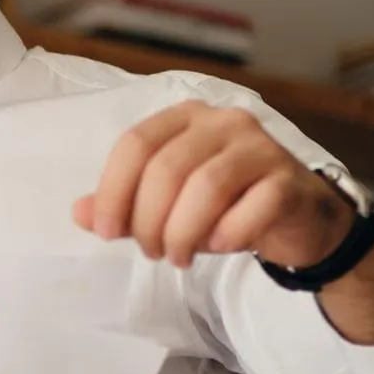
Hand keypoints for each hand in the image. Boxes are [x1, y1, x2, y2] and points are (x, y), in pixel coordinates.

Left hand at [73, 101, 352, 270]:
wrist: (295, 217)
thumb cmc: (223, 204)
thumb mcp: (166, 203)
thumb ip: (124, 204)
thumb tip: (79, 213)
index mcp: (184, 117)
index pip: (135, 144)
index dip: (113, 191)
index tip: (106, 232)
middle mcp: (223, 121)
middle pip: (167, 168)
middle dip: (149, 220)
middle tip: (151, 251)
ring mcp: (260, 146)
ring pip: (206, 186)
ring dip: (183, 232)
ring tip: (178, 257)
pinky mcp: (288, 179)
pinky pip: (251, 208)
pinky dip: (226, 235)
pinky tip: (218, 246)